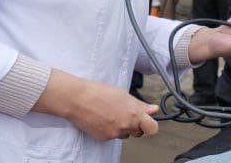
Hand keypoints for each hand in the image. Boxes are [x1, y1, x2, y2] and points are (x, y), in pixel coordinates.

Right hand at [35, 70, 158, 140]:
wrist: (77, 99)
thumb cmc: (98, 92)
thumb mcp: (123, 94)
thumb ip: (140, 105)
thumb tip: (153, 109)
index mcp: (133, 113)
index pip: (152, 128)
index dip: (150, 124)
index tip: (147, 120)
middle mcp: (125, 126)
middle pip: (138, 132)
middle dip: (135, 125)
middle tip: (124, 113)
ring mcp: (114, 134)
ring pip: (124, 134)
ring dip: (122, 127)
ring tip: (111, 113)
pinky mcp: (104, 138)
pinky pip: (112, 136)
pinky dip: (109, 129)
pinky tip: (102, 118)